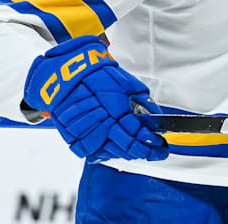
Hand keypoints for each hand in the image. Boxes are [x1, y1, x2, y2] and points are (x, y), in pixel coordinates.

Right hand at [23, 36, 167, 162]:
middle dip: (144, 152)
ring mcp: (86, 134)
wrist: (66, 75)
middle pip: (126, 148)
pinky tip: (115, 144)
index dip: (152, 145)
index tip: (161, 148)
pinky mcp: (73, 139)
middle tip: (154, 151)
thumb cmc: (97, 76)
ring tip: (136, 147)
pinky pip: (95, 152)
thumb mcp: (128, 84)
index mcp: (115, 109)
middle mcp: (100, 123)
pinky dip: (108, 150)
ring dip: (127, 152)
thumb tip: (157, 118)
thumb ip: (143, 102)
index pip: (137, 136)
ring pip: (112, 152)